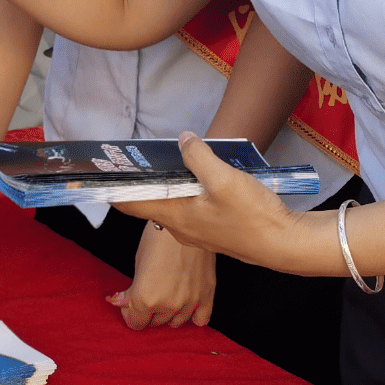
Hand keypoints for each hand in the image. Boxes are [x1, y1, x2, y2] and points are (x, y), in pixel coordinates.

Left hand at [108, 221, 216, 329]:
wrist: (186, 219)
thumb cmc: (159, 236)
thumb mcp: (137, 263)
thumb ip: (130, 290)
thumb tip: (119, 302)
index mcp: (145, 298)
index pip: (135, 324)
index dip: (130, 314)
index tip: (130, 304)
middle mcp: (168, 305)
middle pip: (155, 323)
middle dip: (148, 312)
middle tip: (148, 295)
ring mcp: (190, 303)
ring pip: (176, 323)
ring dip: (169, 313)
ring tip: (166, 295)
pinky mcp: (207, 295)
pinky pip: (200, 320)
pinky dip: (192, 314)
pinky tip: (186, 302)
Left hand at [117, 134, 321, 273]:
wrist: (285, 245)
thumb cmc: (252, 216)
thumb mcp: (223, 178)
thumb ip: (198, 156)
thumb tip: (182, 139)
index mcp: (174, 215)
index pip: (130, 203)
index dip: (112, 188)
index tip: (98, 173)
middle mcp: (181, 227)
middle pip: (151, 201)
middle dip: (142, 180)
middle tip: (138, 156)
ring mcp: (198, 231)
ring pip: (174, 205)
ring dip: (170, 184)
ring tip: (172, 159)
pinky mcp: (216, 230)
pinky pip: (193, 209)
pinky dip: (190, 192)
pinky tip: (203, 178)